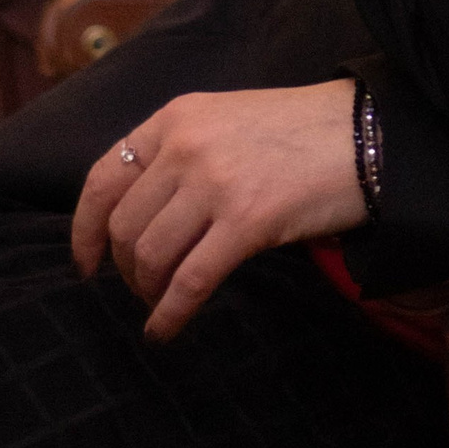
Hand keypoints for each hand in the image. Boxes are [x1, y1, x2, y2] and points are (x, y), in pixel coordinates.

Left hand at [71, 79, 364, 338]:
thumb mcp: (225, 121)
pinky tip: (166, 330)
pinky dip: (169, 315)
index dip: (84, 230)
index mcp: (177, 117)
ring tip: (160, 304)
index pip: (103, 177)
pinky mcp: (247, 221)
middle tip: (141, 288)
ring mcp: (215, 182)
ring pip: (150, 256)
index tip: (84, 264)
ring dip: (147, 292)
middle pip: (124, 226)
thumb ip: (181, 154)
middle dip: (125, 269)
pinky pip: (188, 282)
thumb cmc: (298, 131)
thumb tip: (142, 216)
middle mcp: (187, 145)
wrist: (364, 133)